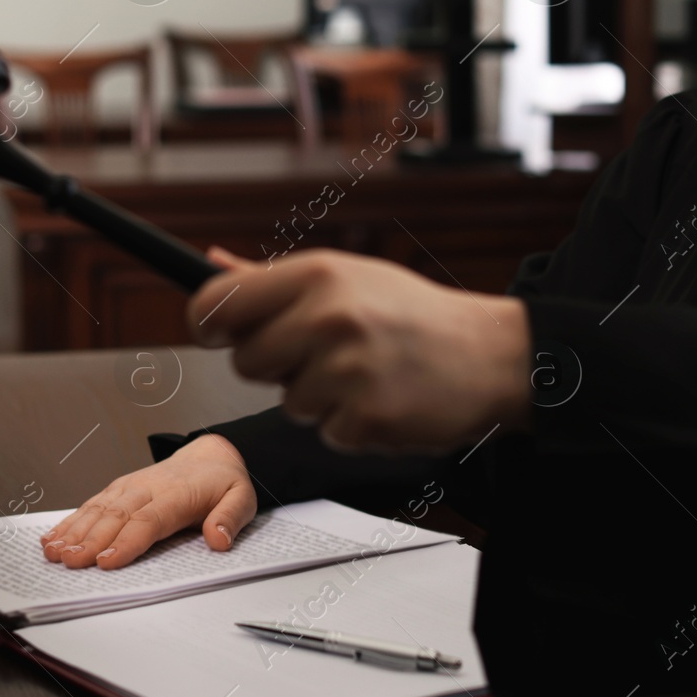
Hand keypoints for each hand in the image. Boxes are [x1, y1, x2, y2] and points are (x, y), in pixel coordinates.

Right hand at [39, 433, 256, 568]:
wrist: (211, 456)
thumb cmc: (223, 483)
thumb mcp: (242, 499)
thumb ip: (231, 518)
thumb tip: (218, 540)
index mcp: (178, 493)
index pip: (149, 519)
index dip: (127, 541)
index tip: (108, 562)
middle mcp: (149, 487)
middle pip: (116, 515)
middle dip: (91, 540)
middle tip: (71, 562)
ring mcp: (130, 486)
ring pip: (99, 508)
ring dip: (75, 530)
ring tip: (54, 552)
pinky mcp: (119, 488)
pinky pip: (92, 503)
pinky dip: (71, 520)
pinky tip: (53, 537)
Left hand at [187, 246, 531, 453]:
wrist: (490, 356)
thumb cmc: (414, 315)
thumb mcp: (348, 277)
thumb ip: (271, 278)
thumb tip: (212, 264)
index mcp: (317, 274)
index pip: (218, 302)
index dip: (207, 323)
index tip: (214, 333)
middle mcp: (328, 317)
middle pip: (246, 362)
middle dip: (275, 366)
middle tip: (321, 353)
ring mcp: (347, 370)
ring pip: (287, 402)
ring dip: (318, 397)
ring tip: (365, 372)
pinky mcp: (365, 419)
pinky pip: (325, 432)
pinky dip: (349, 424)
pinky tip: (383, 398)